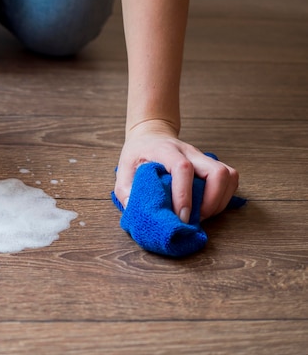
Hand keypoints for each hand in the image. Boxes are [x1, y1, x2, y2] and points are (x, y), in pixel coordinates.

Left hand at [114, 119, 238, 222]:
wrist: (151, 136)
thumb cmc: (138, 154)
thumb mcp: (124, 169)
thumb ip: (125, 190)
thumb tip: (135, 211)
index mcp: (166, 150)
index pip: (183, 168)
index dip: (184, 194)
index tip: (180, 217)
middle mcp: (189, 152)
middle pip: (217, 172)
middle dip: (211, 202)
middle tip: (194, 219)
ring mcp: (203, 157)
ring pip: (229, 176)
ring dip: (220, 201)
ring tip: (202, 215)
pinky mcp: (211, 164)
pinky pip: (230, 179)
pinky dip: (224, 197)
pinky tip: (208, 207)